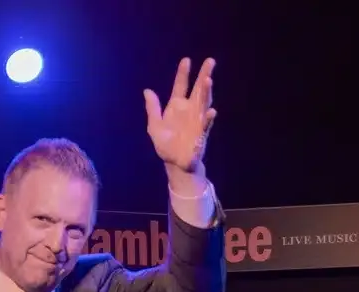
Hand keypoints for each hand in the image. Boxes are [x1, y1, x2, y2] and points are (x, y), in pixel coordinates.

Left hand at [144, 57, 217, 174]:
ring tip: (208, 80)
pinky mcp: (201, 134)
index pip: (181, 86)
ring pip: (204, 103)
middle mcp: (190, 110)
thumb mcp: (154, 126)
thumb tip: (147, 90)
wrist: (174, 163)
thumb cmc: (165, 145)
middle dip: (204, 75)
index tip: (187, 60)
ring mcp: (197, 121)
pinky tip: (211, 112)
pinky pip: (206, 125)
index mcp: (176, 106)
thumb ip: (152, 109)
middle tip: (210, 61)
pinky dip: (208, 119)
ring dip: (206, 92)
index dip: (183, 74)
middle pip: (198, 90)